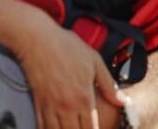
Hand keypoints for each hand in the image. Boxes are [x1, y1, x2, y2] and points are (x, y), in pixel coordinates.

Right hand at [13, 12, 125, 128]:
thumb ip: (108, 84)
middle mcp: (68, 106)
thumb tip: (122, 101)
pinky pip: (42, 125)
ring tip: (70, 128)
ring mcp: (51, 106)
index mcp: (84, 98)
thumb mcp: (94, 60)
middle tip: (83, 127)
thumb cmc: (65, 46)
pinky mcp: (37, 102)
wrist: (36, 38)